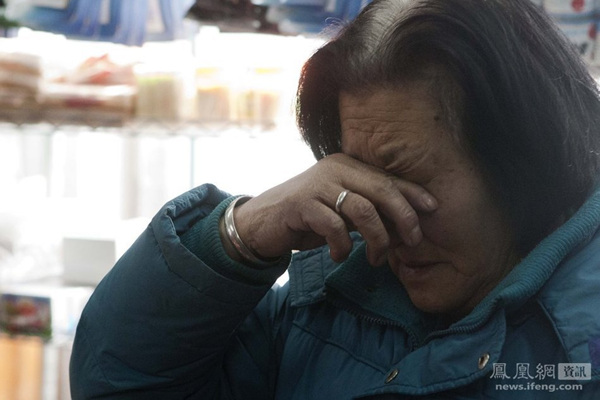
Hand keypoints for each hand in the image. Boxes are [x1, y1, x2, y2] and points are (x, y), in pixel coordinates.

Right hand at [227, 153, 437, 265]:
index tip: (434, 208)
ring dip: (376, 239)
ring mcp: (318, 185)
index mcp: (347, 165)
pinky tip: (339, 256)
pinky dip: (342, 246)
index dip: (413, 192)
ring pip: (362, 210)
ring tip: (375, 258)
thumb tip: (403, 224)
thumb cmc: (307, 218)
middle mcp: (335, 169)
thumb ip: (366, 210)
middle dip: (404, 217)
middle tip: (413, 242)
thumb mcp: (340, 210)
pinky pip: (334, 227)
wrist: (261, 223)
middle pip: (382, 190)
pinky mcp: (301, 205)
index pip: (388, 177)